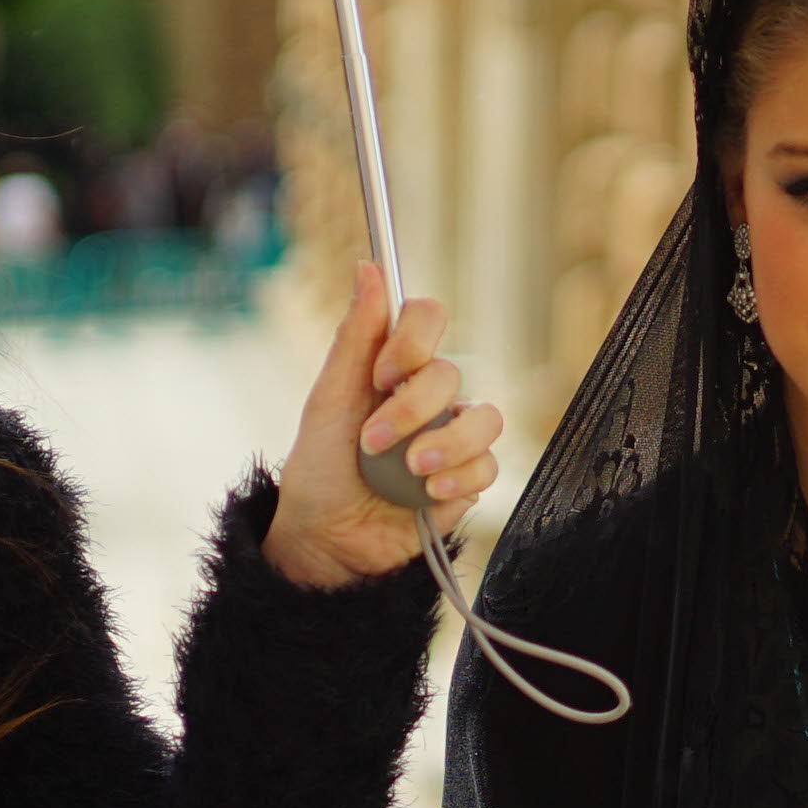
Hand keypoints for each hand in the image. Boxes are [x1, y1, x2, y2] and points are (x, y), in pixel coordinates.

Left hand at [262, 261, 502, 586]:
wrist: (326, 541)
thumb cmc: (320, 468)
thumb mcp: (328, 401)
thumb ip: (355, 337)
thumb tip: (368, 265)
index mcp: (393, 367)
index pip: (428, 318)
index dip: (414, 338)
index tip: (383, 371)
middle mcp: (429, 397)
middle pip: (450, 373)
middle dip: (410, 409)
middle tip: (373, 441)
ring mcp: (452, 437)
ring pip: (485, 419)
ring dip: (443, 444)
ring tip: (409, 471)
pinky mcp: (466, 480)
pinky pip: (487, 465)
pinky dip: (455, 479)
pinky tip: (424, 495)